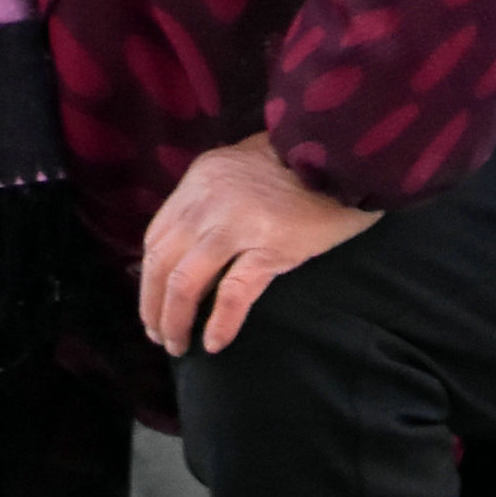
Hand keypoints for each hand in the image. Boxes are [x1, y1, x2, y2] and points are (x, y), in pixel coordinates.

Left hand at [139, 133, 380, 357]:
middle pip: (161, 263)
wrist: (347, 150)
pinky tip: (214, 343)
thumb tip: (195, 246)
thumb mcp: (241, 169)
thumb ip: (214, 199)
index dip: (148, 277)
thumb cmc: (301, 162)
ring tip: (178, 345)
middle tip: (158, 334)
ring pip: (186, 282)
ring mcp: (237, 223)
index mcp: (200, 180)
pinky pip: (233, 293)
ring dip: (175, 320)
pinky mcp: (271, 245)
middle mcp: (208, 201)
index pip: (156, 237)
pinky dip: (220, 323)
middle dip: (152, 306)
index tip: (152, 303)